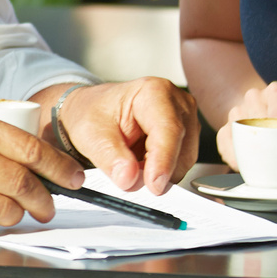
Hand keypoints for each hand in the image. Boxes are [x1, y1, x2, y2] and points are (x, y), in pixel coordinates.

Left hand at [49, 78, 197, 194]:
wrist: (93, 110)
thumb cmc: (93, 113)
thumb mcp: (90, 133)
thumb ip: (109, 157)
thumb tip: (128, 178)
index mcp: (154, 92)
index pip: (168, 130)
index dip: (163, 161)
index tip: (153, 185)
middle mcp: (176, 103)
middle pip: (180, 149)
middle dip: (157, 171)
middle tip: (129, 178)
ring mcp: (185, 120)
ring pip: (183, 161)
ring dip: (159, 173)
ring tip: (131, 163)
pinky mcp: (186, 136)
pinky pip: (181, 164)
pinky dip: (162, 172)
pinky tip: (142, 163)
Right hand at [215, 80, 276, 168]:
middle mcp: (256, 97)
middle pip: (258, 121)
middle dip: (269, 145)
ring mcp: (237, 111)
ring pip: (239, 132)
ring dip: (252, 152)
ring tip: (267, 165)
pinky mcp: (226, 128)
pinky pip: (225, 143)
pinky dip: (234, 157)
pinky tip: (248, 166)